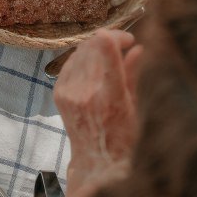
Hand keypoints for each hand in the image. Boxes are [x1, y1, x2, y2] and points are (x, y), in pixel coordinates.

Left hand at [53, 29, 142, 196]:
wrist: (96, 159)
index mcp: (110, 98)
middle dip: (111, 38)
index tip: (127, 37)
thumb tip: (137, 49)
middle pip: (93, 47)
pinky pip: (70, 62)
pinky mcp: (59, 93)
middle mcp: (86, 93)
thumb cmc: (122, 137)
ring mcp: (69, 93)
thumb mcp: (136, 107)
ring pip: (81, 51)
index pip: (106, 57)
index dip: (113, 38)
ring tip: (112, 50)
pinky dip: (83, 56)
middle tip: (126, 41)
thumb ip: (133, 75)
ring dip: (97, 45)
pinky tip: (94, 61)